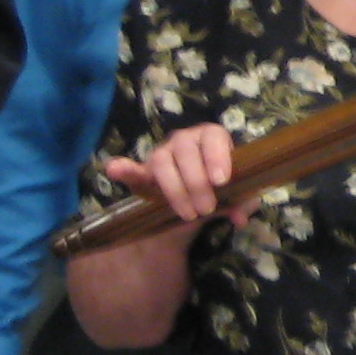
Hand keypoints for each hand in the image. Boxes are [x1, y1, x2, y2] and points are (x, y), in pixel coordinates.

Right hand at [106, 122, 246, 227]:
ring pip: (162, 161)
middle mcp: (185, 140)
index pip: (212, 136)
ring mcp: (163, 153)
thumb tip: (238, 217)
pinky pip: (132, 169)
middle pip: (185, 151)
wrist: (198, 199)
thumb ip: (242, 202)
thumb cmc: (222, 188)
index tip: (221, 180)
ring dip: (175, 189)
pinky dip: (123, 169)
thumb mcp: (236, 195)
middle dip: (196, 182)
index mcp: (211, 138)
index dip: (216, 156)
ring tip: (189, 214)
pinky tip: (113, 169)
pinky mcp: (144, 172)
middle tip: (207, 208)